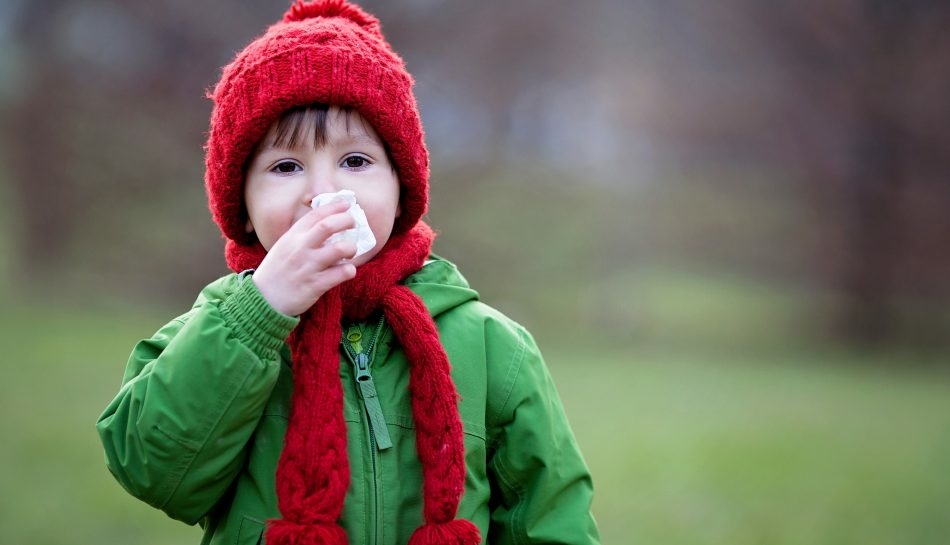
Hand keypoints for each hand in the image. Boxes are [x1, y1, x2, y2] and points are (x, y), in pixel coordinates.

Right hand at [252, 200, 357, 315]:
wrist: (264, 299)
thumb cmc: (278, 271)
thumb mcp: (284, 247)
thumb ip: (301, 235)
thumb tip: (325, 223)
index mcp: (292, 237)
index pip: (315, 215)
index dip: (334, 207)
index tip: (346, 204)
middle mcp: (300, 249)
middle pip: (327, 226)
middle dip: (346, 221)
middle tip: (354, 224)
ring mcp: (308, 267)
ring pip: (339, 249)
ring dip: (351, 247)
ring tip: (351, 252)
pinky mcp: (315, 285)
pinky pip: (341, 273)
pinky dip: (350, 270)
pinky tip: (347, 270)